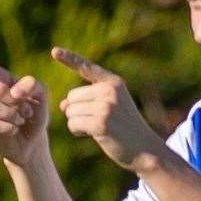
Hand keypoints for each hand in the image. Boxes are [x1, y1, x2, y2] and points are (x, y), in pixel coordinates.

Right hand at [0, 43, 48, 165]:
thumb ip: (33, 84)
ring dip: (12, 115)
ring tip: (19, 120)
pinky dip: (8, 128)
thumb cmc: (34, 115)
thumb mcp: (42, 95)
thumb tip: (13, 89)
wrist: (32, 141)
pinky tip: (12, 130)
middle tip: (24, 110)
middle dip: (14, 101)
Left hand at [52, 47, 164, 170]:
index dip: (69, 59)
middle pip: (71, 96)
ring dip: (78, 122)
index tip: (54, 51)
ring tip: (98, 127)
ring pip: (70, 111)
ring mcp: (106, 106)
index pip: (87, 68)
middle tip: (96, 120)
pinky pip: (73, 124)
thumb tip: (62, 105)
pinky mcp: (100, 123)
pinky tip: (94, 134)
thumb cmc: (124, 128)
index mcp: (114, 83)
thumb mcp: (109, 107)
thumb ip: (87, 101)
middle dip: (76, 111)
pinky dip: (78, 131)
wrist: (146, 149)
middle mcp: (110, 91)